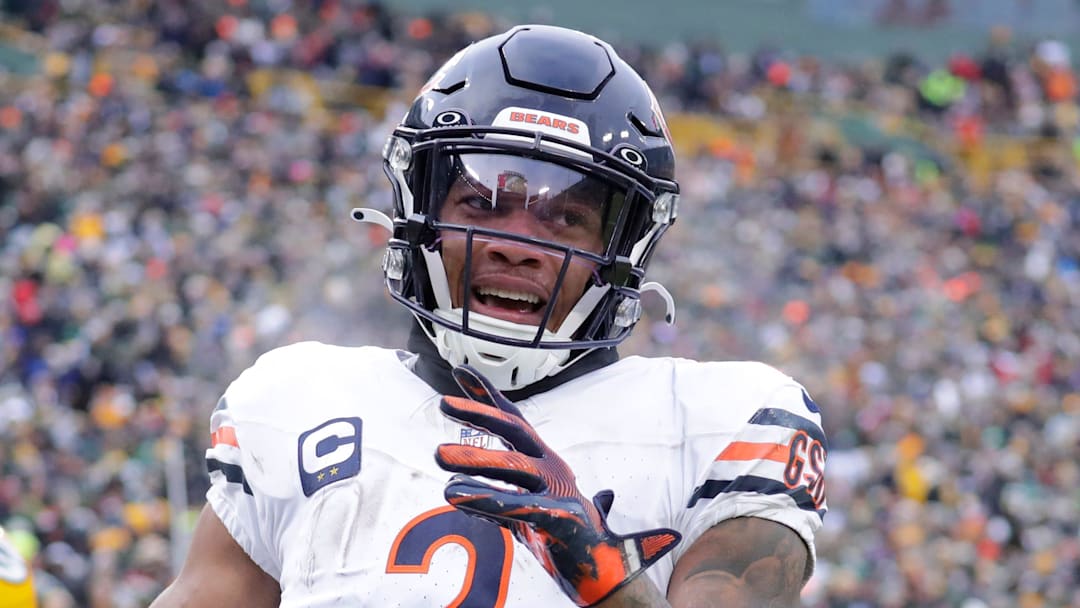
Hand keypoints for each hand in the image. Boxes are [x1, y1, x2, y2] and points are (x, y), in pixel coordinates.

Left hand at [435, 365, 680, 606]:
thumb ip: (506, 487)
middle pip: (515, 430)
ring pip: (513, 466)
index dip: (487, 394)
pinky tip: (454, 494)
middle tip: (443, 403)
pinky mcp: (558, 520)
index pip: (513, 419)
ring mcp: (557, 491)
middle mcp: (551, 467)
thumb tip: (472, 478)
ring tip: (438, 453)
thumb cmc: (567, 533)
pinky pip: (516, 507)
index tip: (460, 370)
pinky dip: (484, 498)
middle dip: (479, 413)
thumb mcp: (533, 502)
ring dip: (475, 459)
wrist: (605, 569)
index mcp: (545, 459)